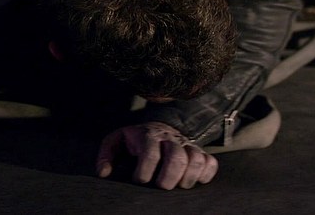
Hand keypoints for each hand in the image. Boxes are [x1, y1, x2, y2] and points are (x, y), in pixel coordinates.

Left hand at [95, 121, 217, 189]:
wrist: (159, 126)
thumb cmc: (136, 140)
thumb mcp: (117, 142)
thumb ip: (106, 155)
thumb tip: (103, 174)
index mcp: (148, 136)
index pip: (150, 152)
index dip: (144, 171)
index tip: (139, 180)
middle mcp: (170, 139)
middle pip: (177, 156)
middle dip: (169, 176)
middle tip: (162, 187)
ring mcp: (187, 145)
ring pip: (196, 159)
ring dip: (188, 177)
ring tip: (178, 186)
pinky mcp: (200, 152)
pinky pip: (211, 163)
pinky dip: (206, 174)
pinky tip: (195, 180)